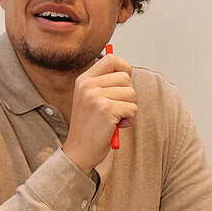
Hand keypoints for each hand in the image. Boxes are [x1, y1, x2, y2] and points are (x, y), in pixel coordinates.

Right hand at [62, 52, 136, 172]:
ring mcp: (96, 97)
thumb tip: (127, 71)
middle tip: (116, 108)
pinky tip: (117, 126)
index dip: (124, 68)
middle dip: (128, 94)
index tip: (124, 83)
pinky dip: (130, 120)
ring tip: (115, 119)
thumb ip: (104, 84)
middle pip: (125, 77)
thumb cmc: (89, 127)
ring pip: (131, 93)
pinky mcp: (107, 110)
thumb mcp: (90, 99)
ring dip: (129, 108)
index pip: (111, 59)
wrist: (78, 151)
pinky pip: (133, 108)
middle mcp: (88, 85)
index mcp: (84, 80)